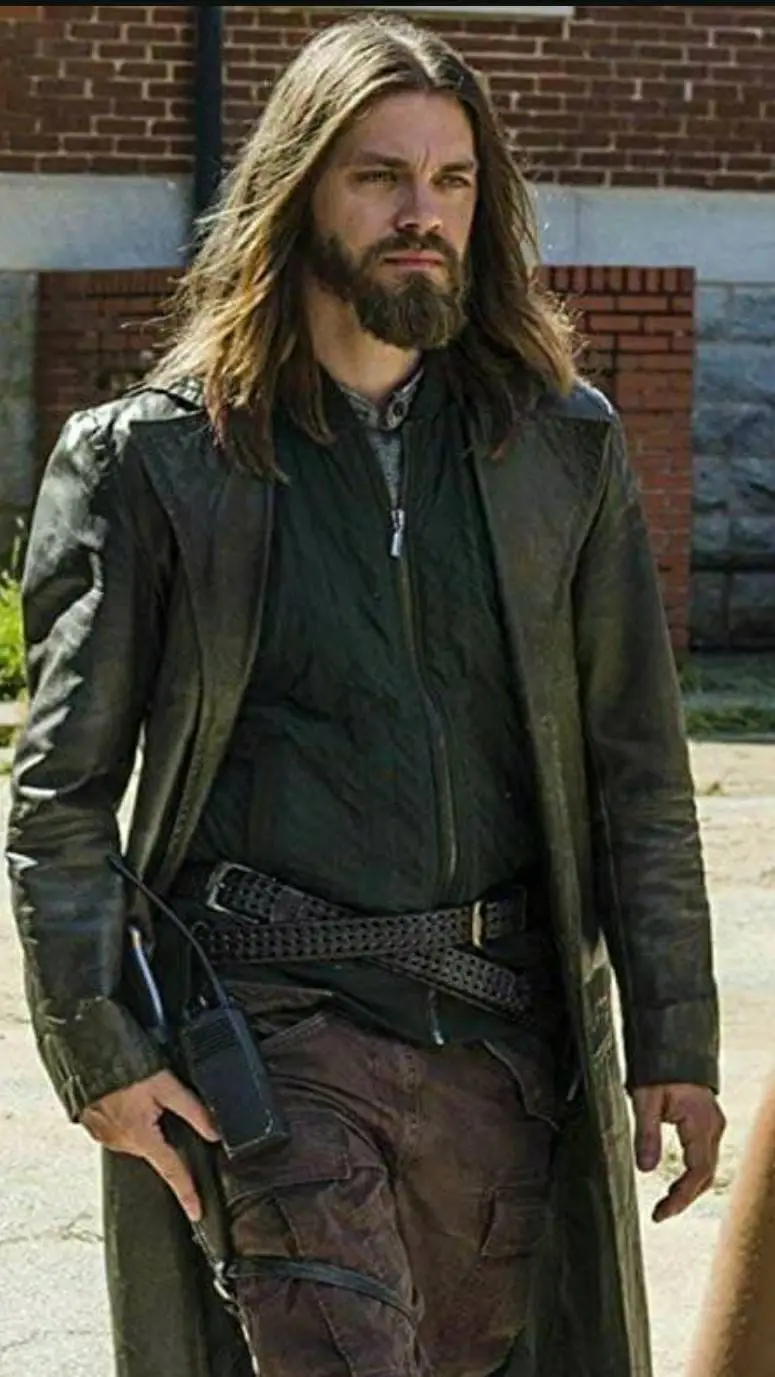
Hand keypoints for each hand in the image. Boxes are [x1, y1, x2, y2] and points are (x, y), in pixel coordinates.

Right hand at [80, 1070, 219, 1221]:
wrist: (89, 1057)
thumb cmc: (125, 1069)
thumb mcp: (166, 1085)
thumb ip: (193, 1111)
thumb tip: (214, 1132)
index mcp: (141, 1137)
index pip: (172, 1171)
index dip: (187, 1192)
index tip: (196, 1212)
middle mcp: (121, 1142)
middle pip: (156, 1151)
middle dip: (164, 1137)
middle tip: (159, 1107)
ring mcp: (106, 1137)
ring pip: (138, 1140)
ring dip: (146, 1127)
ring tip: (142, 1098)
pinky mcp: (96, 1128)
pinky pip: (121, 1132)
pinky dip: (130, 1121)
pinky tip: (130, 1102)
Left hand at [632, 1082, 725, 1223]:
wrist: (672, 1045)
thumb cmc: (659, 1068)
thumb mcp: (645, 1099)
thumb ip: (646, 1135)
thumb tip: (645, 1169)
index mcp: (701, 1124)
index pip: (697, 1173)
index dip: (680, 1198)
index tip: (660, 1214)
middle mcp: (713, 1127)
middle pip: (706, 1175)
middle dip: (684, 1198)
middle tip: (661, 1213)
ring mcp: (713, 1124)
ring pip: (707, 1167)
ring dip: (689, 1188)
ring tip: (666, 1202)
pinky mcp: (707, 1122)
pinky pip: (705, 1156)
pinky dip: (692, 1174)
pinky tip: (677, 1181)